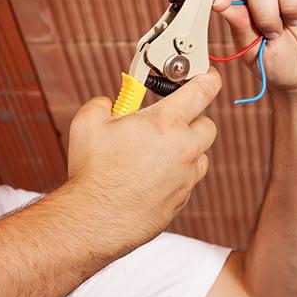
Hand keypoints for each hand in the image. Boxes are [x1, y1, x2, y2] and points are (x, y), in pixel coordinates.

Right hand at [65, 70, 221, 247]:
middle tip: (169, 120)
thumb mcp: (88, 122)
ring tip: (157, 151)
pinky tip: (152, 175)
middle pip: (208, 124)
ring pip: (200, 154)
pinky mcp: (182, 199)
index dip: (208, 79)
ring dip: (186, 148)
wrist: (94, 220)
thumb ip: (105, 102)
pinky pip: (189, 179)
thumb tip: (110, 102)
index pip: (203, 91)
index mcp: (164, 123)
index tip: (208, 76)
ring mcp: (186, 177)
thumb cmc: (92, 172)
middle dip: (192, 118)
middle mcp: (183, 149)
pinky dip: (178, 173)